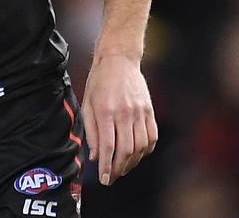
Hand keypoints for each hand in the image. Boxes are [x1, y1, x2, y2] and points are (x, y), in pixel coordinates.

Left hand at [81, 54, 157, 185]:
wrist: (119, 59)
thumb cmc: (99, 82)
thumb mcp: (87, 103)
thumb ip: (90, 131)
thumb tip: (94, 156)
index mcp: (106, 111)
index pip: (107, 146)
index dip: (106, 166)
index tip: (104, 179)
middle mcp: (125, 113)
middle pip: (126, 150)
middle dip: (118, 168)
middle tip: (112, 177)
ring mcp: (140, 112)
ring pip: (141, 147)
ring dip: (132, 162)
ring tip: (122, 168)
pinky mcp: (150, 110)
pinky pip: (152, 137)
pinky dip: (146, 151)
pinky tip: (137, 155)